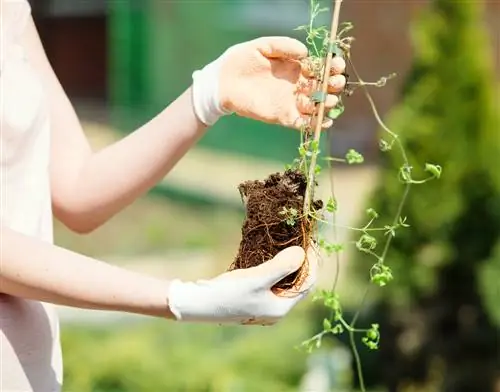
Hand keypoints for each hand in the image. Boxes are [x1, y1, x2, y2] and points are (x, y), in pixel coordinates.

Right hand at [167, 246, 317, 324]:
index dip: (311, 263)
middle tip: (299, 241)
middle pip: (297, 283)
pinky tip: (269, 255)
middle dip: (300, 262)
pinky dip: (274, 268)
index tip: (309, 242)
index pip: (307, 284)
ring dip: (287, 264)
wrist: (197, 304)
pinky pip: (271, 282)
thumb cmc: (228, 293)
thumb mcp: (258, 278)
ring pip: (283, 282)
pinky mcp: (251, 299)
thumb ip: (282, 266)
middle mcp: (274, 310)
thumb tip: (302, 253)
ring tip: (287, 244)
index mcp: (281, 308)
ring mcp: (262, 305)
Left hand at [191, 36, 345, 127]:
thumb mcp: (261, 47)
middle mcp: (297, 84)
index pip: (320, 67)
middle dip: (334, 84)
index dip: (332, 66)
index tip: (336, 64)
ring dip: (327, 104)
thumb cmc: (240, 61)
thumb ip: (283, 46)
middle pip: (323, 86)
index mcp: (295, 66)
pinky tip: (323, 120)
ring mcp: (291, 101)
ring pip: (317, 105)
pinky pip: (303, 122)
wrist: (222, 82)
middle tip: (335, 83)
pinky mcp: (283, 116)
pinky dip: (315, 123)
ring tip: (328, 100)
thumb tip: (305, 53)